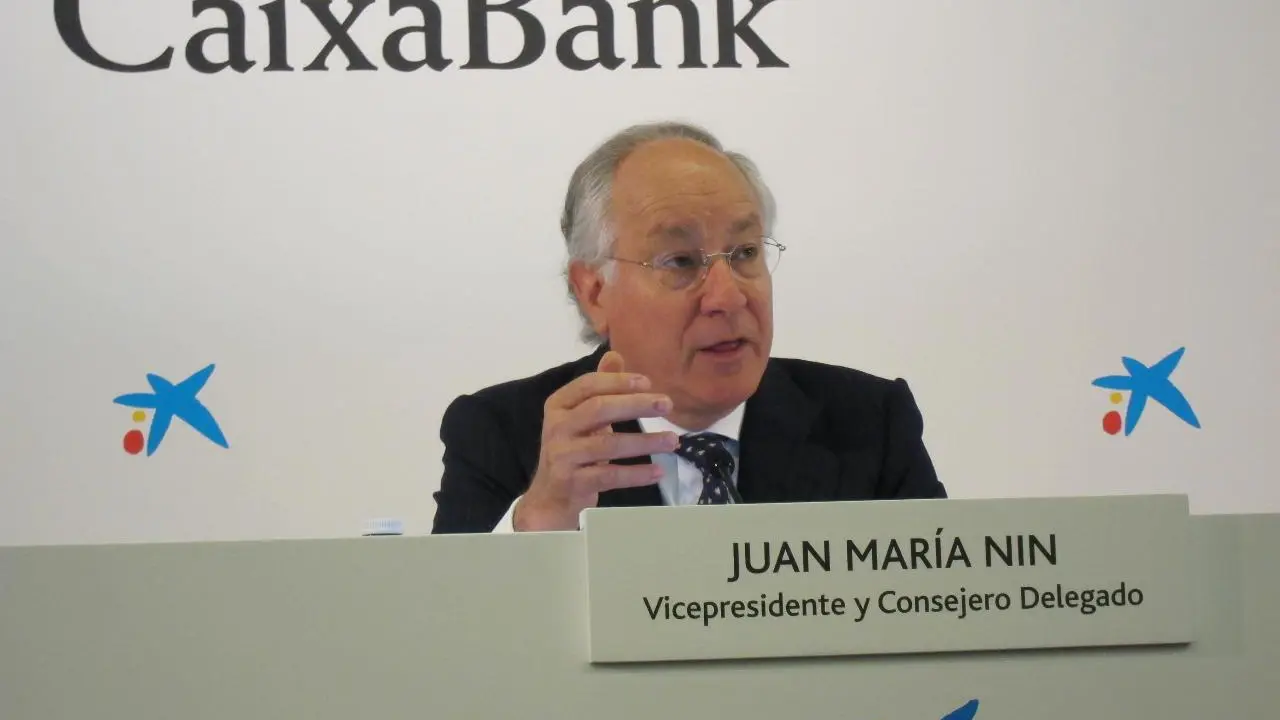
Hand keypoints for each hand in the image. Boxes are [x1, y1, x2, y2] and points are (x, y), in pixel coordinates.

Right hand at [513, 351, 677, 530]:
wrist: (550, 497)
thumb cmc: (572, 449)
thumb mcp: (581, 417)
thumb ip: (599, 388)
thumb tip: (615, 354)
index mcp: (558, 405)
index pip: (588, 385)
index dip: (618, 381)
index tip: (648, 382)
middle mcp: (556, 427)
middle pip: (599, 409)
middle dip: (635, 405)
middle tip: (667, 404)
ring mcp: (563, 456)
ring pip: (607, 444)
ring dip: (644, 442)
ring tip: (673, 440)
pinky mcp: (573, 482)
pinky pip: (610, 475)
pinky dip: (636, 474)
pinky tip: (658, 471)